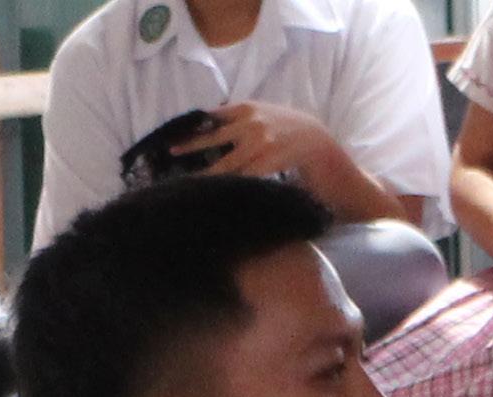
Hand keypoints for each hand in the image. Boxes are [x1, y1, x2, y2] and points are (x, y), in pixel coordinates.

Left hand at [177, 103, 342, 180]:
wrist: (322, 143)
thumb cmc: (292, 130)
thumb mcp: (265, 115)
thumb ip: (242, 119)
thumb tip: (213, 127)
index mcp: (246, 108)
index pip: (210, 118)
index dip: (192, 129)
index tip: (174, 138)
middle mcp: (250, 123)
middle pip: (212, 138)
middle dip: (190, 147)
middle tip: (170, 154)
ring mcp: (260, 144)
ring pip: (226, 163)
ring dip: (207, 174)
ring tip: (189, 182)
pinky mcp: (269, 163)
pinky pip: (244, 176)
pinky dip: (230, 184)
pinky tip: (217, 192)